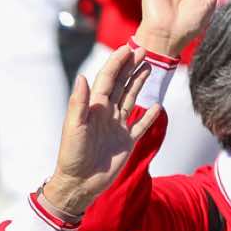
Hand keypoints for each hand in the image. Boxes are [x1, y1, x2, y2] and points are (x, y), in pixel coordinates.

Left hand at [38, 44, 160, 217]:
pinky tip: (158, 106)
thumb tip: (83, 76)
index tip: (128, 48)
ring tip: (149, 67)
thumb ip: (79, 102)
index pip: (108, 79)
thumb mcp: (74, 127)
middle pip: (121, 85)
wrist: (79, 183)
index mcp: (94, 108)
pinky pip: (140, 126)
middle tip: (144, 50)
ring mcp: (117, 127)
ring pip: (131, 99)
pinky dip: (149, 117)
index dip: (117, 63)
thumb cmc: (72, 155)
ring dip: (139, 83)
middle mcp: (106, 114)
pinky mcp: (126, 142)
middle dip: (131, 67)